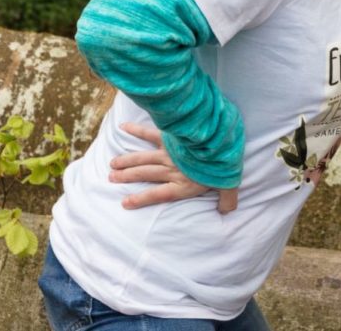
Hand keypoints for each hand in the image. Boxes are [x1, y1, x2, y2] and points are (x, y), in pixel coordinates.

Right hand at [109, 122, 237, 213]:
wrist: (220, 141)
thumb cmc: (225, 164)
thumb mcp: (229, 185)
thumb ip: (227, 200)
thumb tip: (227, 212)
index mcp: (183, 184)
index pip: (158, 195)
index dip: (141, 199)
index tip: (124, 203)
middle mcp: (171, 170)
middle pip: (145, 174)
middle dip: (127, 177)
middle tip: (111, 178)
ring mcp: (169, 153)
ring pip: (142, 158)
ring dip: (127, 161)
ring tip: (113, 165)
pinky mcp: (170, 137)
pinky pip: (150, 133)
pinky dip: (136, 130)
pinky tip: (123, 127)